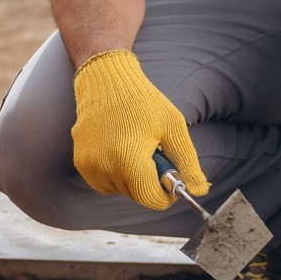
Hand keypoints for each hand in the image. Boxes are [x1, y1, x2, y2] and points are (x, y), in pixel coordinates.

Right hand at [70, 50, 209, 209]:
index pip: (152, 199)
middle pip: (137, 196)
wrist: (105, 80)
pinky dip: (115, 174)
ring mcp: (90, 166)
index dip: (166, 193)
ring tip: (135, 146)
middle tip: (153, 152)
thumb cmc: (143, 101)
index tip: (171, 177)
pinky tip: (120, 148)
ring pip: (120, 190)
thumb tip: (199, 191)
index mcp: (130, 160)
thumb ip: (188, 162)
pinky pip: (104, 182)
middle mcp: (106, 167)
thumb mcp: (173, 127)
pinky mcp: (80, 162)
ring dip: (132, 178)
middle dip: (149, 181)